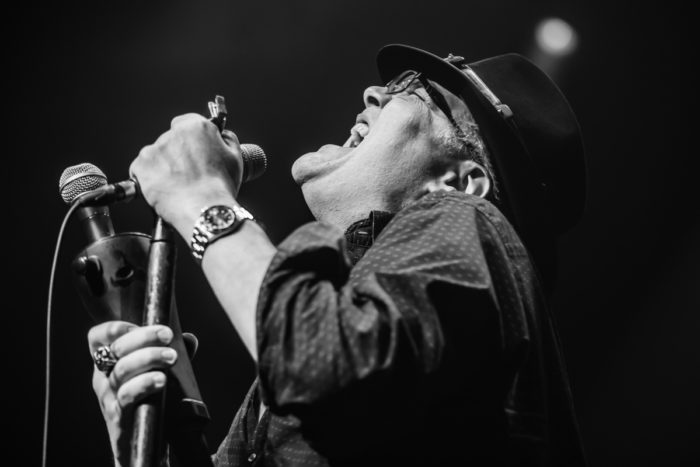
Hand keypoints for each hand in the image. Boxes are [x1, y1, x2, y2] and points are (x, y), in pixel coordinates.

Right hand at [88, 322, 177, 466]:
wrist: (139, 448)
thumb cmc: (147, 405)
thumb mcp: (155, 376)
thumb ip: (170, 355)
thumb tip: (190, 339)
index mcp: (107, 365)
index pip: (97, 338)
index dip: (114, 327)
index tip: (138, 323)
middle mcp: (103, 379)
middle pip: (115, 349)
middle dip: (143, 337)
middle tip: (167, 335)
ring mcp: (109, 399)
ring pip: (123, 370)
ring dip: (149, 357)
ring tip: (171, 357)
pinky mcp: (119, 417)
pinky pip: (128, 396)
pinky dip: (145, 384)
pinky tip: (161, 380)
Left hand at [129, 114, 244, 235]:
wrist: (203, 210)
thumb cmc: (220, 187)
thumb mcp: (235, 158)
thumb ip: (227, 140)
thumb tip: (222, 135)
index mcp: (196, 126)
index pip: (186, 124)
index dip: (190, 141)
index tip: (194, 152)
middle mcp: (172, 133)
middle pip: (171, 142)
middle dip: (177, 155)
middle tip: (188, 175)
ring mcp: (154, 149)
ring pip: (156, 156)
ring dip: (163, 167)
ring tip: (178, 186)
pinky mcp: (141, 166)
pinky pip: (141, 171)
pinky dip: (149, 180)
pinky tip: (164, 190)